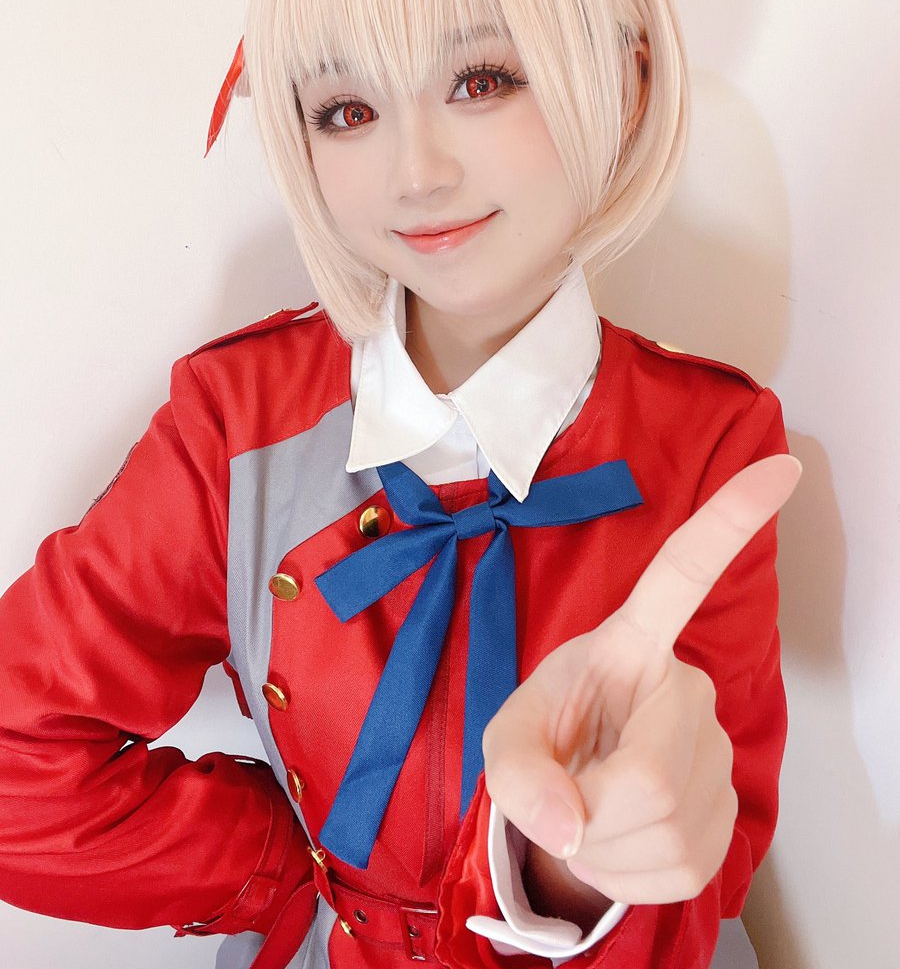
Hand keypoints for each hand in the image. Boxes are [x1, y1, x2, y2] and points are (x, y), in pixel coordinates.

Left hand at [482, 453, 801, 907]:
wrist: (569, 797)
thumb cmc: (547, 738)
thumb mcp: (506, 740)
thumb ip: (515, 774)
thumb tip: (567, 823)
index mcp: (629, 645)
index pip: (682, 575)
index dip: (729, 522)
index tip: (782, 466)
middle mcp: (687, 687)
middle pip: (649, 780)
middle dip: (588, 811)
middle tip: (568, 794)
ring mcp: (718, 750)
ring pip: (664, 831)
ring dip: (603, 846)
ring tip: (589, 811)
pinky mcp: (730, 810)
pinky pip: (680, 869)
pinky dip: (628, 874)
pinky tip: (619, 841)